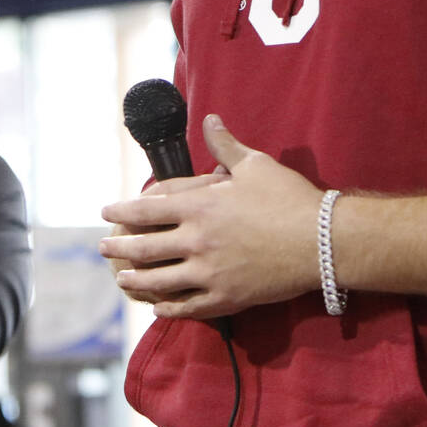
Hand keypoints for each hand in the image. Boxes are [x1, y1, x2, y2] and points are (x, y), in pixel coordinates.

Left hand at [100, 115, 323, 319]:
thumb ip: (224, 144)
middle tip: (103, 247)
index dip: (123, 210)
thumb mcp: (255, 164)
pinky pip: (187, 306)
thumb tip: (209, 118)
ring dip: (135, 279)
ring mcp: (209, 272)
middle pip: (145, 247)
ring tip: (122, 278)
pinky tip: (157, 306)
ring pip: (159, 280)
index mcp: (200, 205)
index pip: (148, 208)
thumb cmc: (288, 197)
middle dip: (119, 246)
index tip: (106, 212)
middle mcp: (197, 240)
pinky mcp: (226, 298)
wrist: (322, 241)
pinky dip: (167, 307)